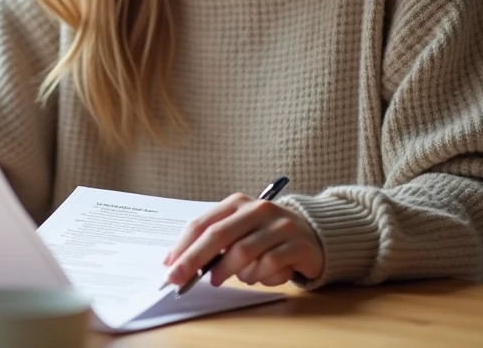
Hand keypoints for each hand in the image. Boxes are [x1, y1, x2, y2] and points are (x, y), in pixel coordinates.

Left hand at [162, 193, 323, 288]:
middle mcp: (258, 209)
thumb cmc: (267, 235)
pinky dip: (259, 276)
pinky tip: (260, 276)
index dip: (183, 245)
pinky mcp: (297, 243)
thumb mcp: (240, 231)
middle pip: (219, 236)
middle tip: (178, 280)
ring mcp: (279, 224)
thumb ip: (215, 243)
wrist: (314, 234)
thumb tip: (181, 264)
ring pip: (243, 252)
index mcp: (238, 203)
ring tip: (221, 280)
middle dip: (194, 260)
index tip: (168, 265)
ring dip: (228, 272)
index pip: (204, 223)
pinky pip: (269, 265)